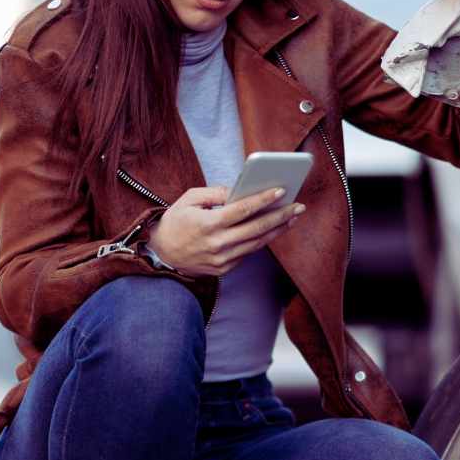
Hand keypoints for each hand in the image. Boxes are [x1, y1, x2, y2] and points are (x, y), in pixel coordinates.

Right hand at [145, 186, 304, 276]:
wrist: (161, 254)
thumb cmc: (176, 221)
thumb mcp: (189, 199)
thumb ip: (215, 194)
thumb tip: (240, 191)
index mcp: (208, 224)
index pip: (242, 210)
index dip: (263, 200)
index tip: (281, 191)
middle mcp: (217, 244)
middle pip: (256, 228)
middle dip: (281, 216)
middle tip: (299, 206)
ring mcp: (222, 259)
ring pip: (257, 243)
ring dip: (277, 230)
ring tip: (292, 217)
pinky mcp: (224, 269)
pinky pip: (248, 252)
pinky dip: (262, 240)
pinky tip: (274, 229)